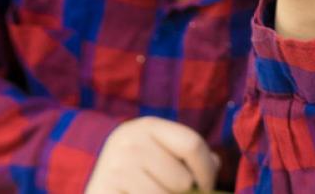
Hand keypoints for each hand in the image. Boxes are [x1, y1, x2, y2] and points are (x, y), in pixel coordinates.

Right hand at [85, 116, 219, 193]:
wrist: (99, 193)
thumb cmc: (137, 179)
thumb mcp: (161, 159)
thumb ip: (189, 158)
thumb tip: (215, 163)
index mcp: (148, 126)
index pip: (192, 144)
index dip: (207, 172)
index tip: (204, 187)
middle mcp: (129, 139)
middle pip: (183, 179)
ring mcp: (117, 165)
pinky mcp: (107, 186)